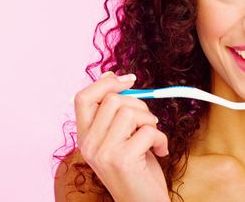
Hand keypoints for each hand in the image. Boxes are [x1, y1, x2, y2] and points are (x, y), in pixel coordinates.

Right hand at [74, 71, 169, 201]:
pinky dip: (162, 139)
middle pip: (112, 100)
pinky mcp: (122, 160)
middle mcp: (88, 144)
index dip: (105, 83)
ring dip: (150, 121)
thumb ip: (114, 111)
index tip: (127, 80)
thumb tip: (112, 76)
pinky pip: (148, 130)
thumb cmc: (136, 169)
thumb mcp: (120, 136)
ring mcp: (103, 152)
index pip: (83, 97)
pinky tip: (160, 152)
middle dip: (139, 105)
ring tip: (152, 138)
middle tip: (147, 124)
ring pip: (130, 111)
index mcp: (85, 136)